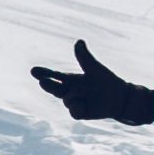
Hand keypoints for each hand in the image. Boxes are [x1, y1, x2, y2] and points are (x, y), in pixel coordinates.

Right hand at [29, 39, 153, 125]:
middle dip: (47, 84)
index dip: (43, 73)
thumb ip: (84, 57)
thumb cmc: (106, 80)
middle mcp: (68, 90)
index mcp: (69, 79)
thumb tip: (79, 41)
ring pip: (66, 100)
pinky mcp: (80, 113)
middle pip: (52, 88)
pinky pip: (74, 111)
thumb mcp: (94, 67)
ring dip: (74, 96)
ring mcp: (73, 102)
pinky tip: (85, 104)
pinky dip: (78, 108)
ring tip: (86, 94)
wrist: (120, 97)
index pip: (52, 75)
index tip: (34, 70)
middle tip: (42, 81)